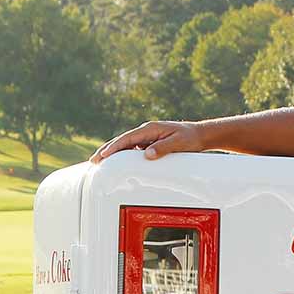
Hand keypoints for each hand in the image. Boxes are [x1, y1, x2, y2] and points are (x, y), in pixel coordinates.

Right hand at [89, 120, 203, 163]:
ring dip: (113, 153)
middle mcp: (146, 131)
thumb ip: (163, 148)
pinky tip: (117, 164)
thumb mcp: (179, 143)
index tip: (103, 156)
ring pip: (126, 145)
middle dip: (107, 150)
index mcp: (150, 129)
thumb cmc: (190, 139)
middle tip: (93, 161)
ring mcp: (147, 137)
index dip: (114, 147)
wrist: (200, 135)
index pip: (128, 138)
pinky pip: (133, 149)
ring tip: (99, 163)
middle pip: (122, 141)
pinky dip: (123, 155)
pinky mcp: (150, 143)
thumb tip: (147, 154)